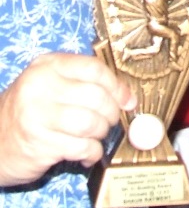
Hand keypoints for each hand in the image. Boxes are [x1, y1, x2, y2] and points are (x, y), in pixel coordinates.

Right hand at [0, 53, 135, 186]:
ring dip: (101, 133)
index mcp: (49, 65)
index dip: (117, 85)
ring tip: (96, 135)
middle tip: (110, 120)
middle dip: (112, 113)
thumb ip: (87, 83)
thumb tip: (127, 97)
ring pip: (91, 123)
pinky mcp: (39, 143)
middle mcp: (41, 86)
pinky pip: (81, 147)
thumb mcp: (54, 84)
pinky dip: (92, 152)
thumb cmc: (33, 109)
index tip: (127, 99)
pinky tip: (87, 152)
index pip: (94, 69)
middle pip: (97, 97)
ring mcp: (37, 115)